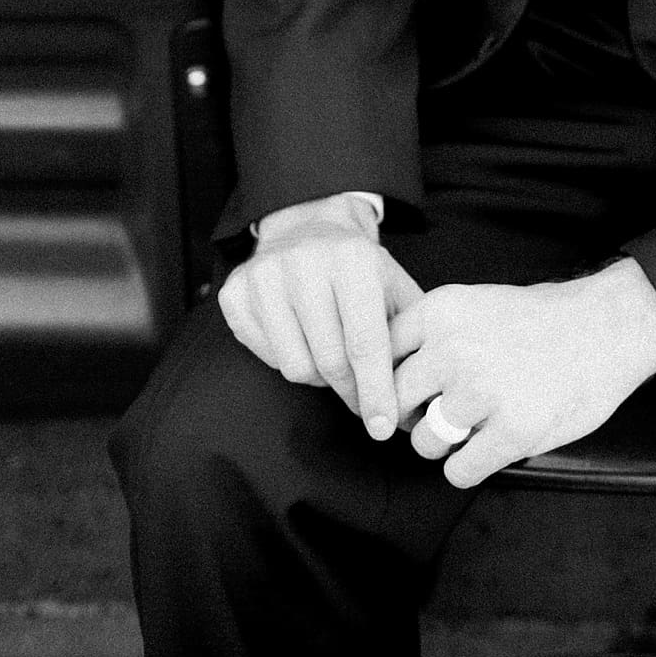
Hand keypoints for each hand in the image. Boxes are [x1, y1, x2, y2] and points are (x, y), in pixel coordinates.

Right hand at [218, 197, 422, 437]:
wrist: (310, 227)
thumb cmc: (359, 270)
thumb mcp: (394, 286)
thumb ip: (411, 333)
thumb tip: (420, 395)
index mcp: (353, 258)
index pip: (364, 343)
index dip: (376, 392)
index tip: (382, 428)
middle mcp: (305, 260)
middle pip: (330, 361)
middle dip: (351, 391)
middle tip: (362, 400)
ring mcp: (264, 274)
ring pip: (295, 366)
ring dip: (320, 377)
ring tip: (333, 358)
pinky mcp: (235, 292)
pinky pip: (266, 356)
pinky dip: (288, 359)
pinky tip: (301, 338)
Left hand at [389, 258, 655, 488]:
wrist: (609, 327)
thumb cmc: (544, 319)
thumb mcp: (477, 303)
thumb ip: (432, 334)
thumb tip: (388, 377)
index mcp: (441, 311)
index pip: (380, 355)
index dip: (391, 378)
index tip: (408, 391)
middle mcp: (453, 349)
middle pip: (395, 403)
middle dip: (414, 416)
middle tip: (440, 415)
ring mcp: (481, 392)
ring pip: (425, 442)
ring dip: (444, 444)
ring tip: (474, 429)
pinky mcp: (511, 432)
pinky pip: (458, 471)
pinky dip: (469, 467)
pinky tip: (490, 448)